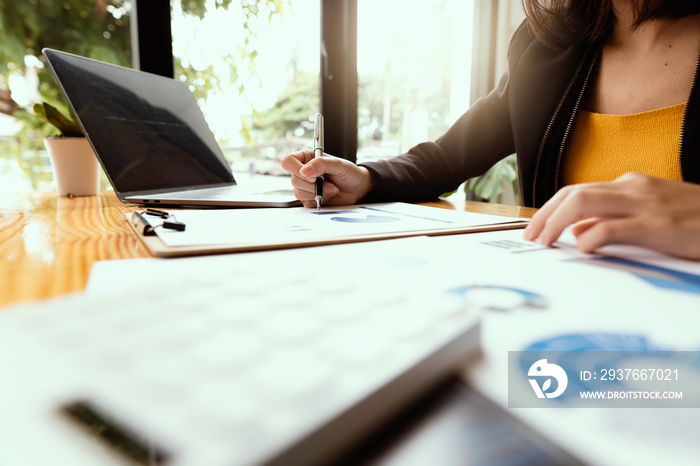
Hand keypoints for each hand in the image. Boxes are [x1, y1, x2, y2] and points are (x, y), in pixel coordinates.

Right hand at [281, 149, 374, 207]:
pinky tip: (329, 196)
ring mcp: (305, 187)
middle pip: (294, 180)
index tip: (312, 176)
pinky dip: (318, 201)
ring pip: (299, 193)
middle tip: (329, 183)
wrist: (357, 188)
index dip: (296, 169)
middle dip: (313, 185)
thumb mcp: (338, 164)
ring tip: (332, 189)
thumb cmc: (348, 173)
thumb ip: (321, 164)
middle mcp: (303, 172)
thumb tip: (304, 171)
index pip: (289, 161)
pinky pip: (306, 203)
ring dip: (317, 193)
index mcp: (306, 159)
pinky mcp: (309, 199)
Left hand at [523, 173, 699, 259]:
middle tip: (530, 239)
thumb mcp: (650, 217)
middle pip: (573, 193)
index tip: (534, 230)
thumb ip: (613, 221)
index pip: (577, 191)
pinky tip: (581, 250)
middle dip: (544, 215)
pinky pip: (612, 226)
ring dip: (556, 222)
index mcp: (630, 185)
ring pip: (584, 201)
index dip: (549, 210)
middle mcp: (633, 188)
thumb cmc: (695, 222)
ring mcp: (645, 203)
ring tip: (543, 243)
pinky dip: (590, 237)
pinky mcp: (658, 224)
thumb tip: (578, 234)